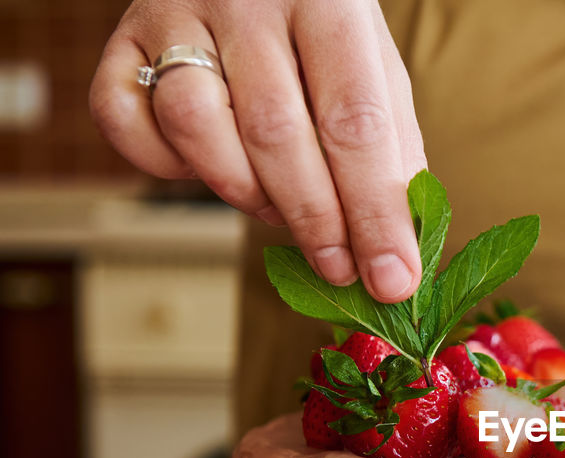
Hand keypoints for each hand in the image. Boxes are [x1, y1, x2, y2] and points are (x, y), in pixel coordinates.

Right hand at [90, 0, 426, 301]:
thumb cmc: (322, 31)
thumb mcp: (374, 69)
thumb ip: (391, 151)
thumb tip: (398, 251)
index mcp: (328, 1)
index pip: (356, 122)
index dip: (374, 213)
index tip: (392, 279)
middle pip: (276, 132)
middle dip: (315, 221)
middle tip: (339, 269)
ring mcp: (175, 14)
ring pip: (194, 126)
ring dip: (242, 192)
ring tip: (277, 207)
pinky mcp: (123, 40)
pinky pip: (123, 120)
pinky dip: (164, 165)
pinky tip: (206, 166)